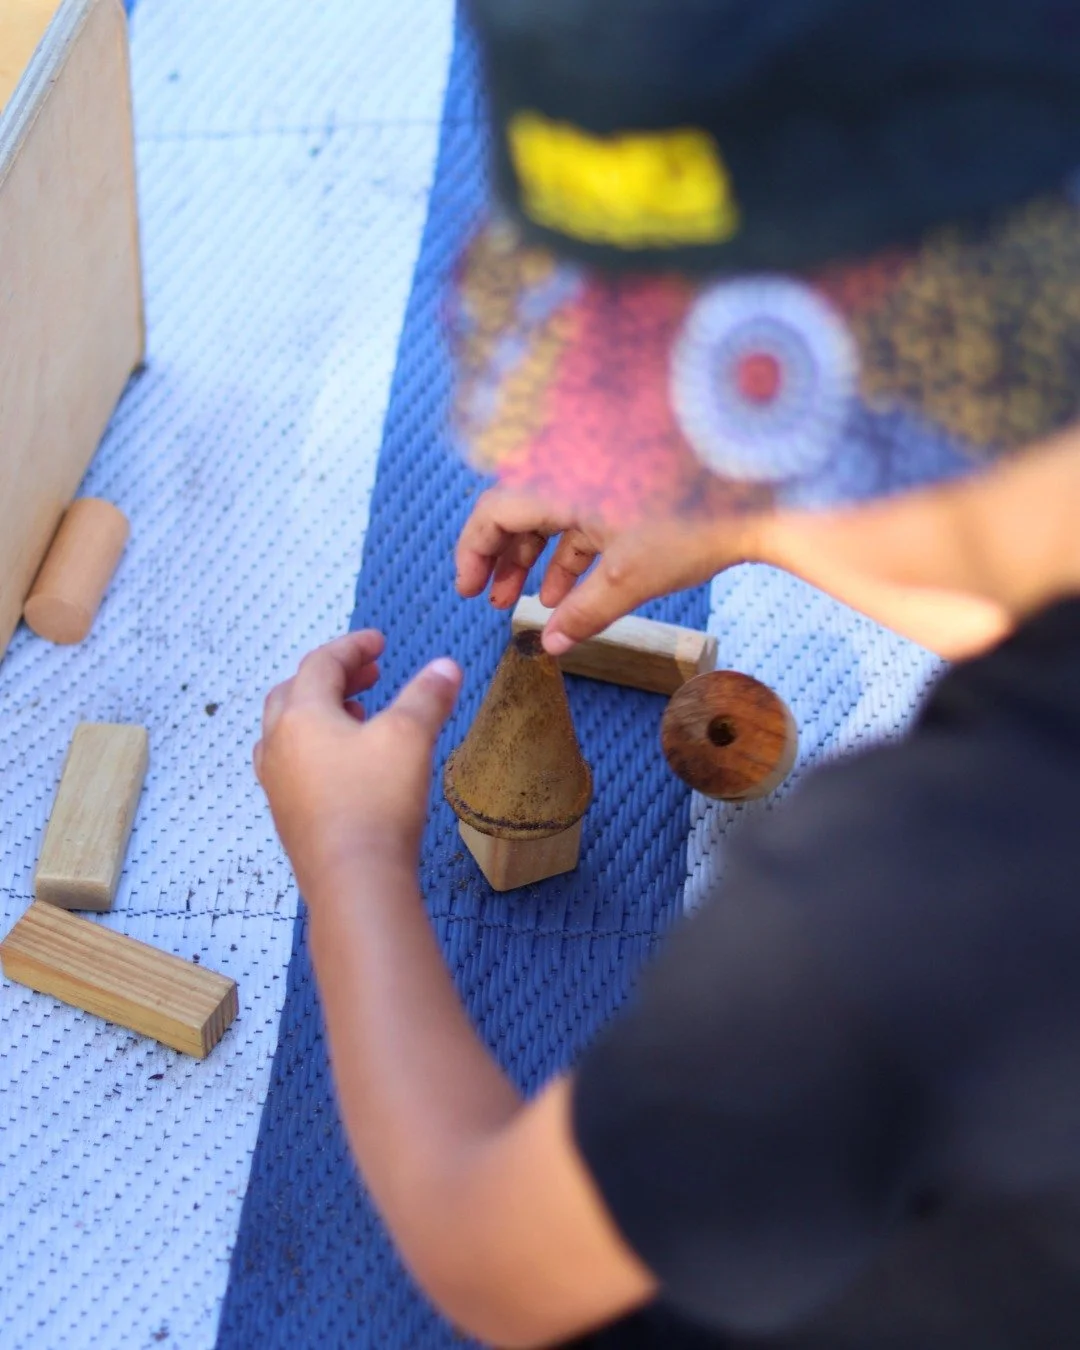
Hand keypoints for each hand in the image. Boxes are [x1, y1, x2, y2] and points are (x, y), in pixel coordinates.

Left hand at [254, 631, 461, 893]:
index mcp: (301, 715)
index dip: (352, 647)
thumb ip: (427, 696)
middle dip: (333, 677)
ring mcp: (276, 783)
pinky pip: (292, 765)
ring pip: (287, 731)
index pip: (321, 664)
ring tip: (357, 715)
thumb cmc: (377, 801)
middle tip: (370, 675)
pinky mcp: (287, 815)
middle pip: (295, 692)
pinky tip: (344, 764)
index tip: (379, 643)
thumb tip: (447, 666)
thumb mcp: (409, 737)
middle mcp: (278, 745)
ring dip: (320, 712)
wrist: (353, 881)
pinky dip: (315, 748)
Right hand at [455, 488, 753, 651]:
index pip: (494, 511)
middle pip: (518, 512)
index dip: (473, 552)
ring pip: (550, 518)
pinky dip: (569, 555)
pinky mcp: (627, 490)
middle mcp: (575, 470)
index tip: (468, 590)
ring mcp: (602, 478)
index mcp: (562, 478)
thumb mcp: (630, 577)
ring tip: (523, 604)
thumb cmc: (695, 524)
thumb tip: (550, 646)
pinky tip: (563, 595)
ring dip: (533, 560)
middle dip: (502, 560)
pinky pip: (581, 520)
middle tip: (490, 601)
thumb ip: (583, 613)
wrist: (761, 496)